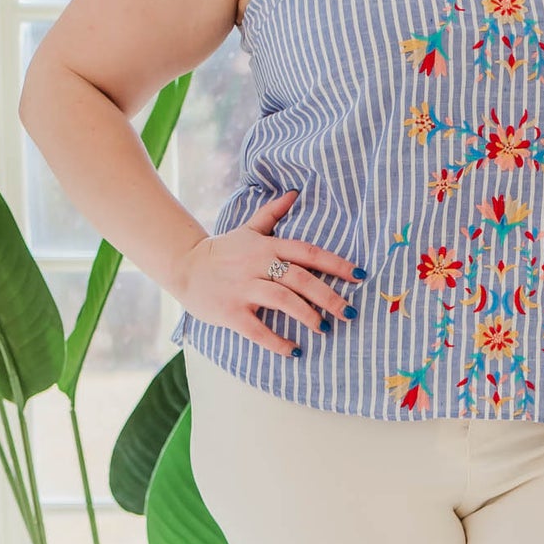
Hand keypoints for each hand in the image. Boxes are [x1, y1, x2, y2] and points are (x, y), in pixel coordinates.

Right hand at [173, 188, 357, 357]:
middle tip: (349, 313)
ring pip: (282, 300)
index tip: (360, 276)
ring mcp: (243, 288)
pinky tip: (294, 351)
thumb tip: (295, 193)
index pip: (308, 252)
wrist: (184, 266)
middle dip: (328, 296)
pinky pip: (257, 329)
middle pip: (300, 278)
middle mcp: (258, 265)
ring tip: (325, 329)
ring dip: (307, 316)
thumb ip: (272, 213)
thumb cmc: (223, 251)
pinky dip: (277, 342)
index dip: (336, 264)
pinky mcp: (230, 311)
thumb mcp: (248, 229)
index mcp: (267, 246)